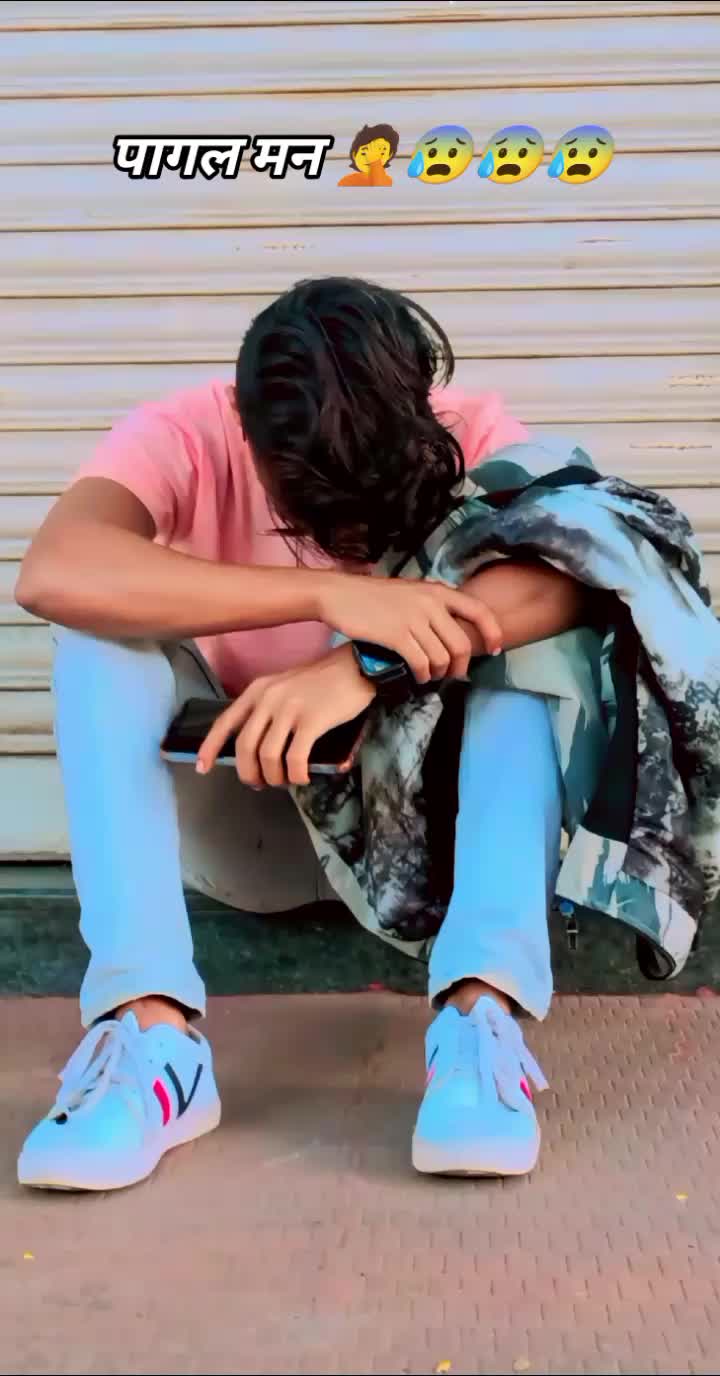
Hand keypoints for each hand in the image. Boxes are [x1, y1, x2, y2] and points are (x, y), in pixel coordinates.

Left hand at [196, 643, 375, 787]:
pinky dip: (296, 775)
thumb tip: (257, 747)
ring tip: (284, 781)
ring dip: (274, 777)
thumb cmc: (322, 680)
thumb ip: (268, 709)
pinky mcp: (312, 721)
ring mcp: (290, 709)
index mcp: (258, 690)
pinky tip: (302, 778)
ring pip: (267, 756)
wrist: (356, 666)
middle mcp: (268, 698)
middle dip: (248, 772)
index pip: (224, 722)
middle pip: (245, 747)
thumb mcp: (284, 686)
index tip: (203, 768)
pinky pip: (294, 759)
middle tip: (259, 783)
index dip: (210, 748)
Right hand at [317, 572, 502, 683]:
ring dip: (438, 673)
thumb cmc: (374, 596)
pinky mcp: (395, 635)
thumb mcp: (411, 591)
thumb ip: (433, 605)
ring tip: (430, 675)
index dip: (493, 633)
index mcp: (437, 591)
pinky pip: (421, 663)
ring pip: (441, 658)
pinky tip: (417, 675)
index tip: (495, 649)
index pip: (479, 611)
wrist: (339, 594)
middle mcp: (430, 603)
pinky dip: (422, 675)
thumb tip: (454, 627)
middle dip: (461, 666)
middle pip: (461, 644)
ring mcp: (413, 619)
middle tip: (453, 675)